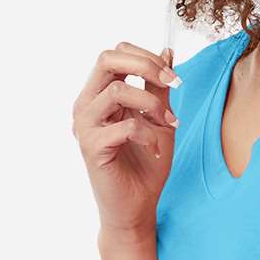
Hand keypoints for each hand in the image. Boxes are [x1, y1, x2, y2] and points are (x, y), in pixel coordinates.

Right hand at [72, 42, 181, 238]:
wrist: (137, 207)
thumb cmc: (146, 165)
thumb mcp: (159, 119)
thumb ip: (159, 87)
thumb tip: (167, 52)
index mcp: (100, 95)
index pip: (114, 55)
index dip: (146, 56)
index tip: (173, 76)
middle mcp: (86, 106)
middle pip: (106, 60)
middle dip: (145, 65)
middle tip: (172, 82)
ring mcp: (85, 126)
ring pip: (116, 91)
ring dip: (151, 104)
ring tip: (168, 123)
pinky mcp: (92, 148)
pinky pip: (124, 126)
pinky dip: (148, 134)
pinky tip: (156, 149)